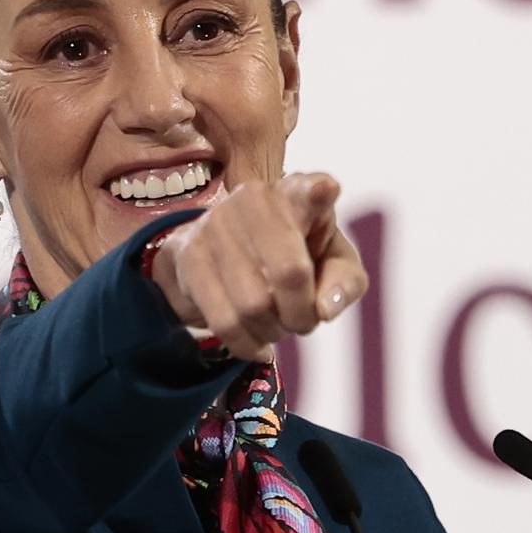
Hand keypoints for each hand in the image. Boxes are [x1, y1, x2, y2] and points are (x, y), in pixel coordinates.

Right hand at [150, 172, 366, 361]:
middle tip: (301, 323)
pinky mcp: (186, 254)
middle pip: (289, 273)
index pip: (310, 188)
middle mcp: (254, 198)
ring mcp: (215, 223)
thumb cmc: (295, 255)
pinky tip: (255, 343)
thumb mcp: (332, 265)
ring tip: (275, 327)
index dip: (318, 192)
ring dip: (272, 332)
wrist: (227, 252)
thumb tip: (324, 309)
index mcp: (299, 193)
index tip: (325, 191)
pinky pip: (223, 321)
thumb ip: (344, 283)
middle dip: (301, 315)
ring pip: (253, 305)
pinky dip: (246, 344)